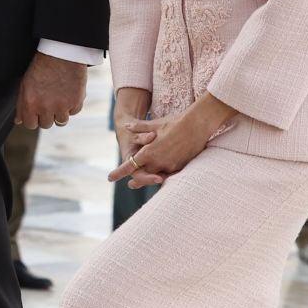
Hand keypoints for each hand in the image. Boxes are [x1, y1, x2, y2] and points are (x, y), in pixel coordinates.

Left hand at [15, 52, 86, 128]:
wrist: (61, 53)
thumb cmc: (41, 67)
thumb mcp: (25, 84)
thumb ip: (21, 104)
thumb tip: (19, 121)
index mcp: (29, 104)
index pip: (30, 125)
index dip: (33, 118)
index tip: (36, 112)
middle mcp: (45, 108)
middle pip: (46, 125)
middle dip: (46, 116)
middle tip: (48, 102)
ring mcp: (61, 106)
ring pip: (61, 121)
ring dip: (60, 112)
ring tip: (59, 98)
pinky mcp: (76, 102)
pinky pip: (74, 112)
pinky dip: (72, 105)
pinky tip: (68, 93)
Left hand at [111, 96, 228, 187]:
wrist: (197, 125)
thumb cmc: (174, 122)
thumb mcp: (154, 124)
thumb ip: (139, 127)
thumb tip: (127, 126)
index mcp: (148, 152)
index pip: (129, 165)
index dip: (118, 172)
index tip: (110, 177)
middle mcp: (158, 162)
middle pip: (142, 174)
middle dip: (136, 179)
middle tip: (130, 184)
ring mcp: (170, 166)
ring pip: (156, 176)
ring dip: (150, 178)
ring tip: (146, 182)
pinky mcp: (181, 167)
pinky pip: (170, 175)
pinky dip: (164, 175)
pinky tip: (162, 176)